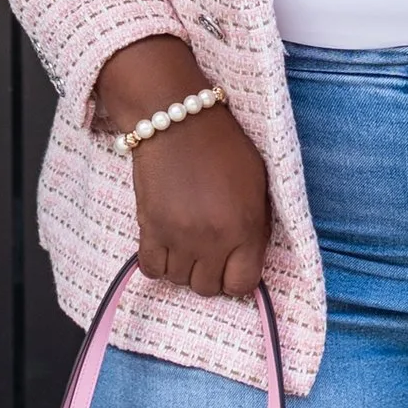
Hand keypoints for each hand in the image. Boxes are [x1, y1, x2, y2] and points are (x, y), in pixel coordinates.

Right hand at [93, 36, 271, 298]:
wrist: (178, 119)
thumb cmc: (224, 147)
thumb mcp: (258, 184)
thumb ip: (256, 225)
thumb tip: (249, 257)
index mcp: (246, 228)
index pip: (243, 284)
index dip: (239, 278)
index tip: (234, 266)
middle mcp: (213, 240)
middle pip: (208, 288)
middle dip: (211, 274)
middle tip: (210, 252)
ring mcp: (179, 237)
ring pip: (179, 281)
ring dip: (184, 268)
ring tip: (187, 244)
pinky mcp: (149, 229)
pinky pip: (152, 269)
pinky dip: (159, 263)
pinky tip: (166, 245)